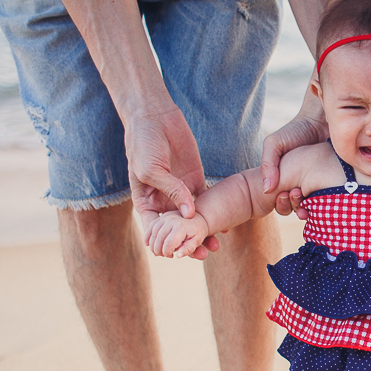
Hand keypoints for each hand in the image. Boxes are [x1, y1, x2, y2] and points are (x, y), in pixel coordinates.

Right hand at [124, 103, 217, 258]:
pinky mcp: (195, 181)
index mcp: (146, 201)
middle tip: (204, 253)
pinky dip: (215, 214)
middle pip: (177, 230)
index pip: (155, 230)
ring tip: (216, 245)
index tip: (177, 253)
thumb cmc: (144, 142)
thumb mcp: (151, 169)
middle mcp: (163, 201)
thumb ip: (170, 190)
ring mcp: (180, 191)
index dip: (165, 244)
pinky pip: (206, 202)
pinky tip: (226, 227)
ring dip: (204, 233)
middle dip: (189, 244)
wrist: (155, 116)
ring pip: (194, 219)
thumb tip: (189, 213)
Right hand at [261, 82, 324, 219]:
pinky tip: (326, 200)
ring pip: (313, 209)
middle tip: (297, 193)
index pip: (281, 204)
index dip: (281, 203)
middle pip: (296, 209)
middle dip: (294, 206)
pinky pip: (331, 201)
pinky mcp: (334, 184)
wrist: (321, 121)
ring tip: (309, 198)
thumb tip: (266, 190)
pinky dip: (327, 204)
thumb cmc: (296, 131)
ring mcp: (319, 187)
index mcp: (286, 182)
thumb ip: (267, 164)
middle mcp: (302, 188)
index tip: (285, 194)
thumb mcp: (275, 144)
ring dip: (310, 209)